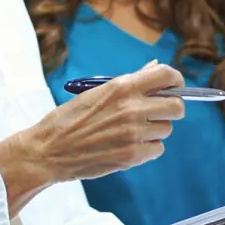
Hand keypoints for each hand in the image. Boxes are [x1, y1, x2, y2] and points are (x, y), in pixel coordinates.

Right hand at [0, 64, 185, 214]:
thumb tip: (155, 68)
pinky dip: (147, 149)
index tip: (173, 87)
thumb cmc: (70, 119)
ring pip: (166, 129)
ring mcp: (133, 134)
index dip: (175, 81)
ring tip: (131, 132)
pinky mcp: (132, 156)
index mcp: (122, 87)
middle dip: (170, 109)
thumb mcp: (98, 92)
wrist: (48, 150)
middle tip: (156, 113)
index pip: (166, 75)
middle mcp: (131, 108)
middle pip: (176, 106)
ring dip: (155, 130)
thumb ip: (131, 82)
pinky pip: (157, 149)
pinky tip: (128, 146)